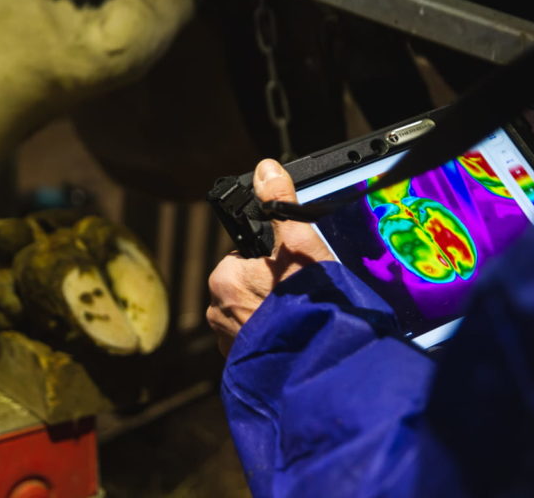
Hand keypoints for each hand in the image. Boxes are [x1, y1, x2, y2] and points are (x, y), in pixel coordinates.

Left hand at [207, 159, 334, 355]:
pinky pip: (256, 342)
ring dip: (271, 315)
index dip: (269, 260)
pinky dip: (272, 338)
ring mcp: (228, 342)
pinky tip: (293, 338)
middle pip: (247, 287)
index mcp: (223, 278)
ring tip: (299, 318)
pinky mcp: (242, 365)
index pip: (243, 259)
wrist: (318, 362)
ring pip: (251, 315)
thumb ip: (279, 203)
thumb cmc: (306, 301)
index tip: (290, 269)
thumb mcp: (298, 242)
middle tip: (300, 295)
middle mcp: (216, 312)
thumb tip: (266, 168)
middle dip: (270, 289)